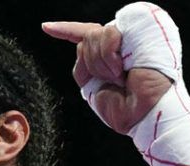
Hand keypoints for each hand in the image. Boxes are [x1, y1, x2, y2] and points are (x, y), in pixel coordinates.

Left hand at [42, 21, 171, 133]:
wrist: (143, 115)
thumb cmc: (123, 107)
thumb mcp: (92, 84)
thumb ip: (84, 60)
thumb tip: (80, 42)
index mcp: (112, 53)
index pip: (85, 34)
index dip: (65, 30)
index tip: (46, 28)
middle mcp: (123, 40)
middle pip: (87, 38)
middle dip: (93, 63)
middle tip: (114, 80)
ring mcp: (133, 33)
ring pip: (93, 35)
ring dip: (101, 63)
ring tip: (121, 77)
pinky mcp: (143, 28)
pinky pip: (108, 33)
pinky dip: (109, 55)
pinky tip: (124, 68)